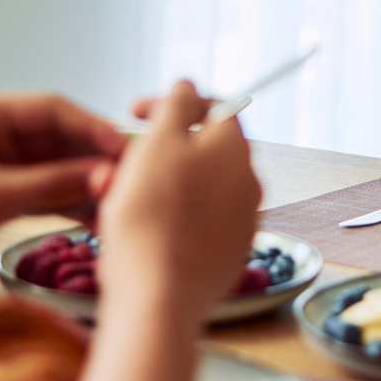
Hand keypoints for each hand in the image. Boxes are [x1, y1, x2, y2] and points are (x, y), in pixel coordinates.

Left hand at [0, 95, 127, 308]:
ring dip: (84, 184)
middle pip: (57, 138)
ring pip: (53, 168)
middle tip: (134, 177)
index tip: (126, 148)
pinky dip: (66, 204)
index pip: (50, 109)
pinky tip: (95, 217)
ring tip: (121, 202)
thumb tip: (106, 177)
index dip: (92, 127)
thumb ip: (46, 186)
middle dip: (93, 158)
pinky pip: (41, 194)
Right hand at [99, 81, 261, 326]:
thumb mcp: (157, 143)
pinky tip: (148, 231)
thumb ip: (176, 107)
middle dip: (168, 147)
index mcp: (235, 148)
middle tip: (130, 159)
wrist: (158, 295)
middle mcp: (250, 182)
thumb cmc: (151, 215)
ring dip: (170, 183)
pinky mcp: (230, 255)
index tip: (135, 114)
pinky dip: (178, 217)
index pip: (212, 107)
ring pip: (203, 188)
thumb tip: (188, 85)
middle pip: (206, 150)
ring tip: (132, 198)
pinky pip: (202, 223)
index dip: (171, 105)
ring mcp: (244, 222)